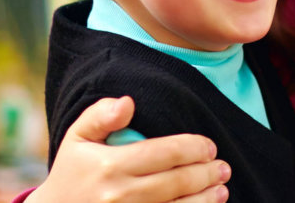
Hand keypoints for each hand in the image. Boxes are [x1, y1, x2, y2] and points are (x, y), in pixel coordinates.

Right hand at [24, 97, 230, 202]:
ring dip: (206, 198)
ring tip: (221, 188)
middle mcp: (121, 194)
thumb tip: (129, 102)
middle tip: (223, 166)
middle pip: (177, 181)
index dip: (193, 148)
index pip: (164, 153)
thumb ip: (100, 116)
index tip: (208, 146)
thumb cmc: (72, 173)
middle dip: (206, 173)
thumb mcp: (76, 138)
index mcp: (110, 166)